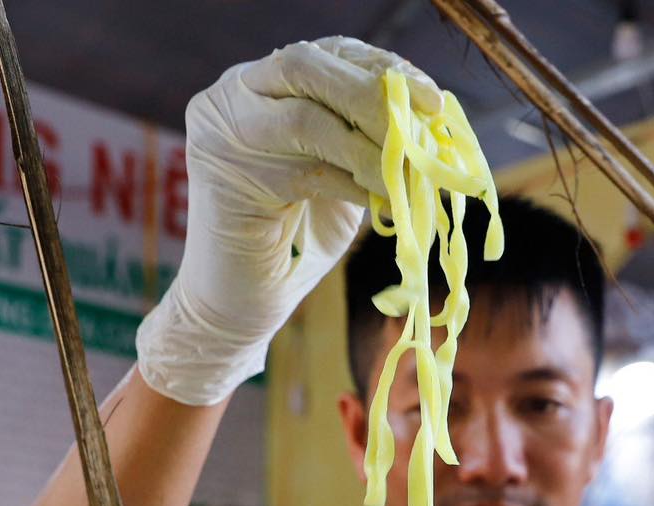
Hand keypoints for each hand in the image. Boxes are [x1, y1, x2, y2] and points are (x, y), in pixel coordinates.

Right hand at [137, 37, 440, 405]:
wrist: (243, 305)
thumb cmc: (296, 241)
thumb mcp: (342, 171)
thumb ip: (368, 137)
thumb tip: (431, 116)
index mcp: (263, 82)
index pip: (329, 53)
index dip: (384, 69)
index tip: (433, 100)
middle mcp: (233, 95)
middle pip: (308, 67)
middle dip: (373, 96)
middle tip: (421, 130)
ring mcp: (219, 132)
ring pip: (306, 118)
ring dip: (369, 148)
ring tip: (406, 178)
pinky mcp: (221, 177)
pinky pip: (304, 169)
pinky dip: (354, 184)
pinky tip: (383, 202)